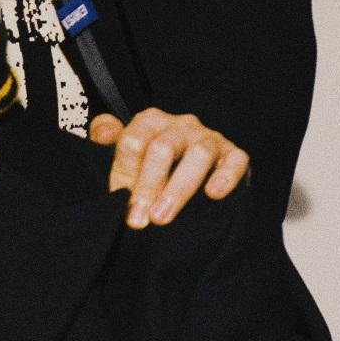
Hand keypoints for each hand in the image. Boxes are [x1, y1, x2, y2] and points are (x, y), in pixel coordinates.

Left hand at [90, 107, 249, 226]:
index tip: (117, 200)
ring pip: (198, 155)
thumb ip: (107, 140)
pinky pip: (236, 160)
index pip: (133, 141)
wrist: (186, 175)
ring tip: (163, 216)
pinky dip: (227, 176)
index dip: (123, 171)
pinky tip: (214, 194)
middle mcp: (181, 125)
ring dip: (179, 188)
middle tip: (138, 219)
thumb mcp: (124, 153)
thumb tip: (103, 134)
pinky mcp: (234, 155)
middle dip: (148, 186)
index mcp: (151, 121)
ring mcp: (209, 139)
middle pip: (162, 149)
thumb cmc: (150, 165)